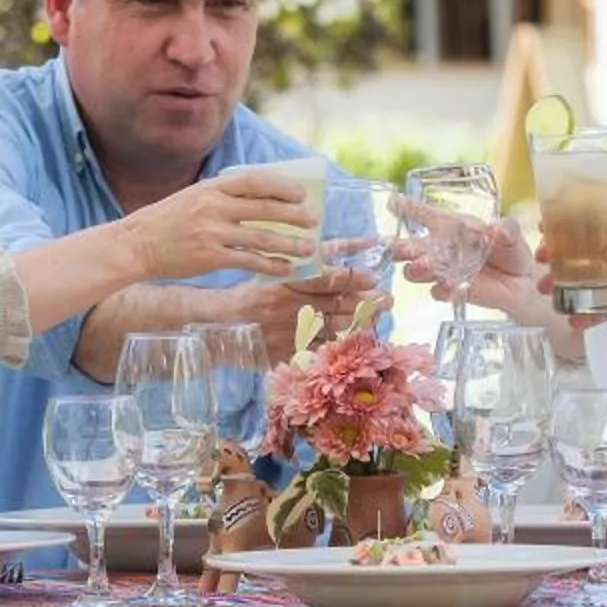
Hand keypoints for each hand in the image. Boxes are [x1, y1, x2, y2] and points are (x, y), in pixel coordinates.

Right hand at [123, 171, 314, 281]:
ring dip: (289, 243)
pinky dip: (271, 265)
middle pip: (264, 208)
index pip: (255, 181)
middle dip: (294, 215)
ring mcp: (211, 233)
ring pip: (261, 237)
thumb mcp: (194, 197)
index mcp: (211, 187)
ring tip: (309, 248)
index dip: (282, 186)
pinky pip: (249, 261)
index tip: (302, 194)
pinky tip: (287, 269)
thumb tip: (264, 199)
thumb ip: (223, 196)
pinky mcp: (209, 258)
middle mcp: (213, 207)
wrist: (136, 245)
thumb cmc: (168, 221)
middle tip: (315, 220)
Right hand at [242, 264, 375, 343]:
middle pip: (337, 304)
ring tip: (379, 316)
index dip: (352, 278)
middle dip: (365, 302)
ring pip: (333, 328)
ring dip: (358, 322)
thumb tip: (335, 252)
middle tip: (387, 299)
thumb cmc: (248, 295)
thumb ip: (302, 268)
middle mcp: (291, 308)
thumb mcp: (272, 274)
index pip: (326, 278)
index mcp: (286, 284)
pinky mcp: (287, 353)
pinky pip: (319, 351)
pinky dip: (339, 346)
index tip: (372, 276)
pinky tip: (356, 342)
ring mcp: (290, 333)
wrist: (218, 325)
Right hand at [401, 214, 558, 328]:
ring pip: (418, 271)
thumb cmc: (511, 250)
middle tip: (398, 248)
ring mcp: (444, 271)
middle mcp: (441, 248)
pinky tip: (446, 287)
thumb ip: (507, 229)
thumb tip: (500, 228)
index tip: (392, 203)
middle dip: (402, 247)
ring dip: (417, 269)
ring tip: (423, 266)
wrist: (523, 283)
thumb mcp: (513, 234)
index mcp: (452, 226)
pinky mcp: (453, 292)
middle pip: (412, 247)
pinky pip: (440, 292)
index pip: (426, 215)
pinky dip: (441, 290)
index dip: (408, 208)